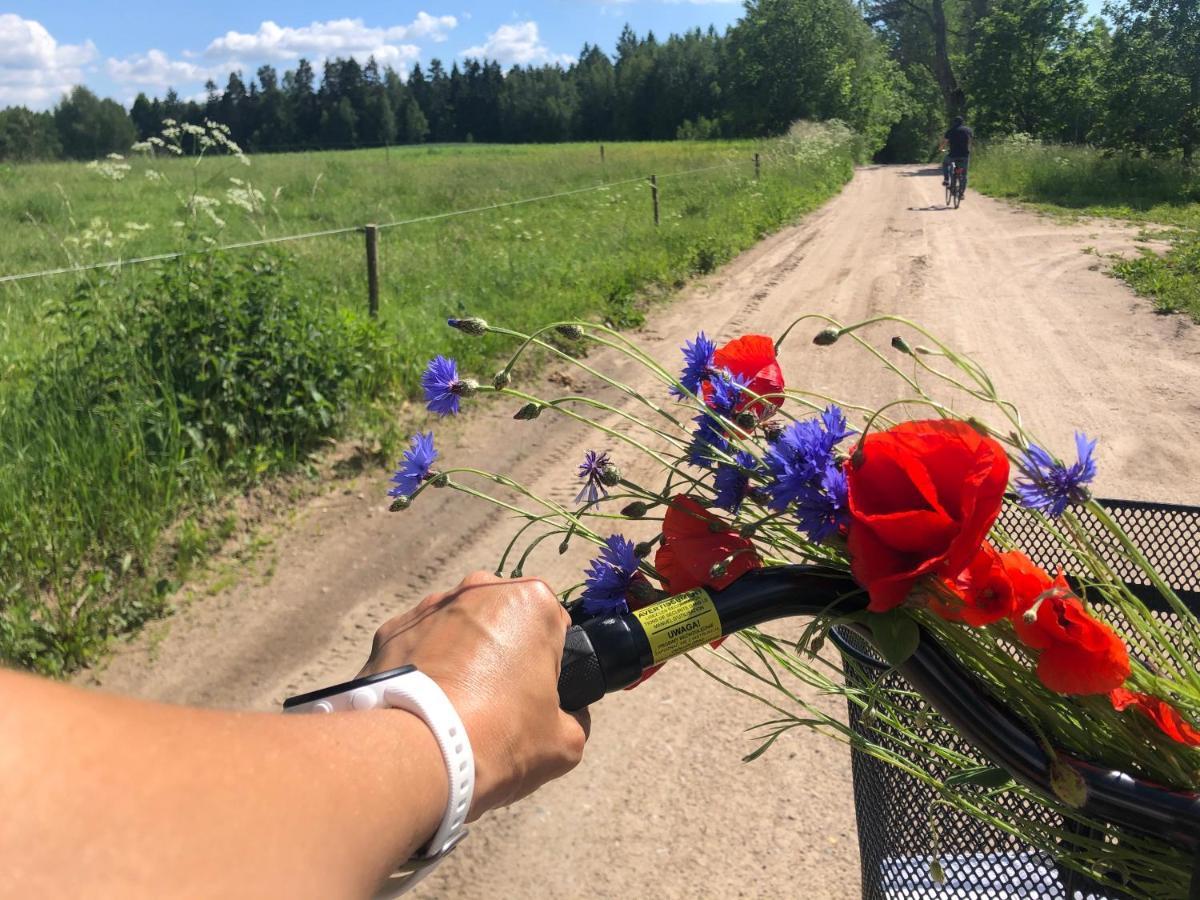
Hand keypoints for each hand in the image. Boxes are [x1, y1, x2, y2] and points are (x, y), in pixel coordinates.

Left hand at [360, 571, 589, 817]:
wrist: (415, 757)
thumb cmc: (498, 739)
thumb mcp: (564, 743)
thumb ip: (575, 719)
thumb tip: (566, 716)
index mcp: (532, 601)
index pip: (555, 627)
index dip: (551, 665)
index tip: (537, 697)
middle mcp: (480, 588)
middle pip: (505, 621)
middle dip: (504, 653)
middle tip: (498, 705)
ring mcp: (429, 606)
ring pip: (459, 630)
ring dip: (462, 659)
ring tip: (455, 711)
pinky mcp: (390, 630)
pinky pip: (419, 646)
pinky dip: (424, 670)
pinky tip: (424, 708)